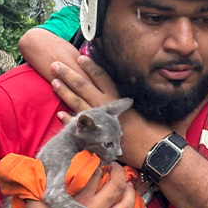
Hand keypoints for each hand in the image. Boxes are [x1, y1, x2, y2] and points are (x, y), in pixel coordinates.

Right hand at [20, 163, 137, 207]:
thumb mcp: (36, 201)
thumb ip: (39, 183)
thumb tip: (39, 166)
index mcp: (80, 199)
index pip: (95, 174)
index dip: (97, 163)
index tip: (96, 158)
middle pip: (116, 187)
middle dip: (119, 173)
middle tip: (115, 167)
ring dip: (130, 195)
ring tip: (128, 186)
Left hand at [52, 59, 171, 166]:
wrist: (153, 150)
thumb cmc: (154, 128)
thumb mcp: (144, 107)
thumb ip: (129, 99)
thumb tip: (124, 91)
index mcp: (118, 96)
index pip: (101, 76)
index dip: (90, 66)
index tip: (80, 57)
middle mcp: (105, 105)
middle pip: (83, 86)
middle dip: (68, 74)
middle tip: (55, 64)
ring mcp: (98, 120)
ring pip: (77, 102)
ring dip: (64, 91)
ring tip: (53, 81)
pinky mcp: (96, 135)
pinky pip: (77, 125)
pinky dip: (68, 119)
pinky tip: (60, 114)